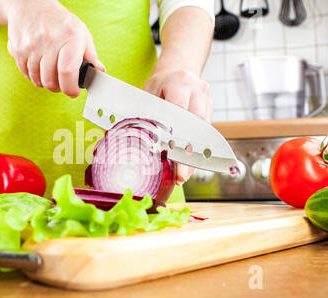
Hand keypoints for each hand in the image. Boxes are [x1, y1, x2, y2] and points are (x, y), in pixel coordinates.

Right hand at [5, 0, 104, 97]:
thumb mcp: (81, 33)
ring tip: (52, 73)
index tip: (74, 92)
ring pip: (38, 80)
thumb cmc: (60, 22)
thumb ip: (91, 55)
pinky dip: (34, 76)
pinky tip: (40, 67)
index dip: (71, 88)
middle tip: (63, 83)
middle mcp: (49, 41)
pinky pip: (26, 74)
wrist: (31, 5)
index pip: (68, 72)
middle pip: (51, 81)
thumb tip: (99, 72)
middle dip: (59, 88)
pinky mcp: (18, 50)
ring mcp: (31, 46)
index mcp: (70, 38)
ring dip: (46, 82)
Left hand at [143, 66, 212, 184]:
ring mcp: (207, 100)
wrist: (178, 71)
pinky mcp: (210, 110)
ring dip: (194, 156)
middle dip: (189, 154)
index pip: (179, 112)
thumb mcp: (147, 93)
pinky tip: (189, 166)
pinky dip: (197, 151)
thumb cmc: (159, 85)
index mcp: (179, 83)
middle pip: (196, 127)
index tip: (172, 156)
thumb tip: (137, 139)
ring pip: (204, 134)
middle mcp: (198, 91)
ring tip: (184, 175)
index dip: (176, 137)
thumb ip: (146, 113)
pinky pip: (205, 134)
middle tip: (181, 175)